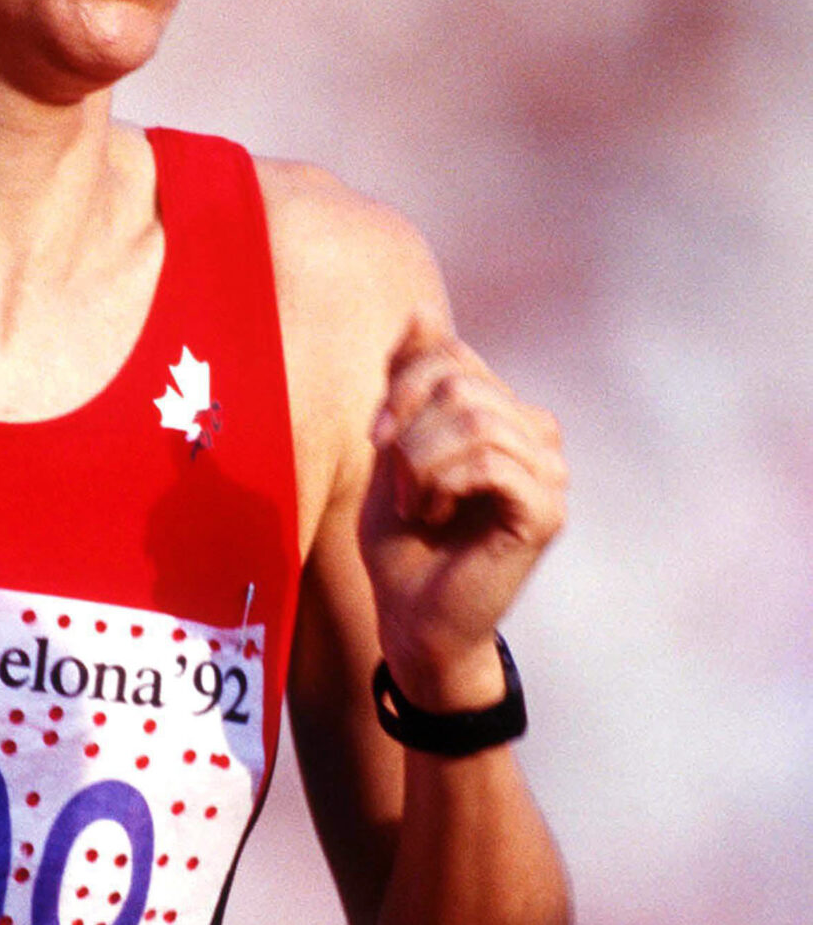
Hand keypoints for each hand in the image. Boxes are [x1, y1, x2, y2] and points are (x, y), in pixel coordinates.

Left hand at [358, 308, 566, 709]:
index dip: (402, 385)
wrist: (411, 616)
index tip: (377, 436)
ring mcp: (549, 472)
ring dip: (421, 462)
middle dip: (408, 427)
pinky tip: (437, 514)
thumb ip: (409, 380)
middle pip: (459, 382)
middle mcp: (536, 434)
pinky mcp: (546, 510)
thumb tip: (422, 312)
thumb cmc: (402, 536)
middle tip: (399, 481)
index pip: (452, 353)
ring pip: (473, 419)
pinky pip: (490, 461)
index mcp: (503, 411)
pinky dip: (443, 482)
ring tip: (419, 502)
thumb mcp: (393, 443)